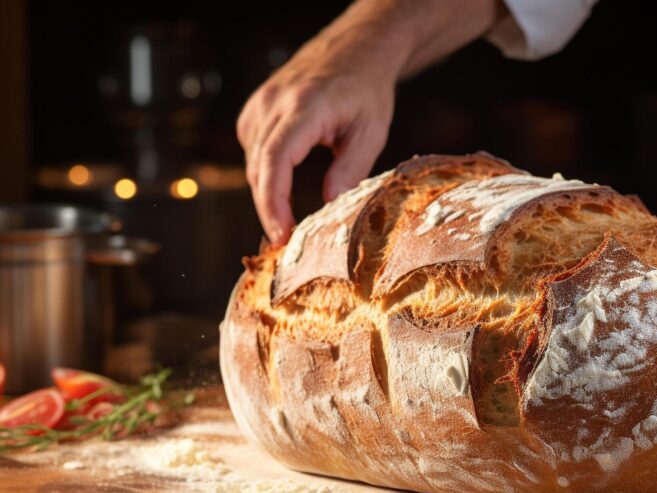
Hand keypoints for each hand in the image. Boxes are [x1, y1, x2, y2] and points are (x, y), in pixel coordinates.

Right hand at [237, 0, 506, 244]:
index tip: (281, 234)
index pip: (275, 161)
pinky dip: (265, 175)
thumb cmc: (366, 89)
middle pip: (258, 167)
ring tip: (285, 226)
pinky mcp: (256, 109)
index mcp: (304, 108)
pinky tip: (281, 191)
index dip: (273, 202)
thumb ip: (350, 170)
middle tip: (285, 244)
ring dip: (266, 195)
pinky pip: (253, 150)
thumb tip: (329, 208)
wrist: (354, 50)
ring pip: (252, 162)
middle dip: (269, 210)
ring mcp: (260, 103)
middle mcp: (274, 103)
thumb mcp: (370, 132)